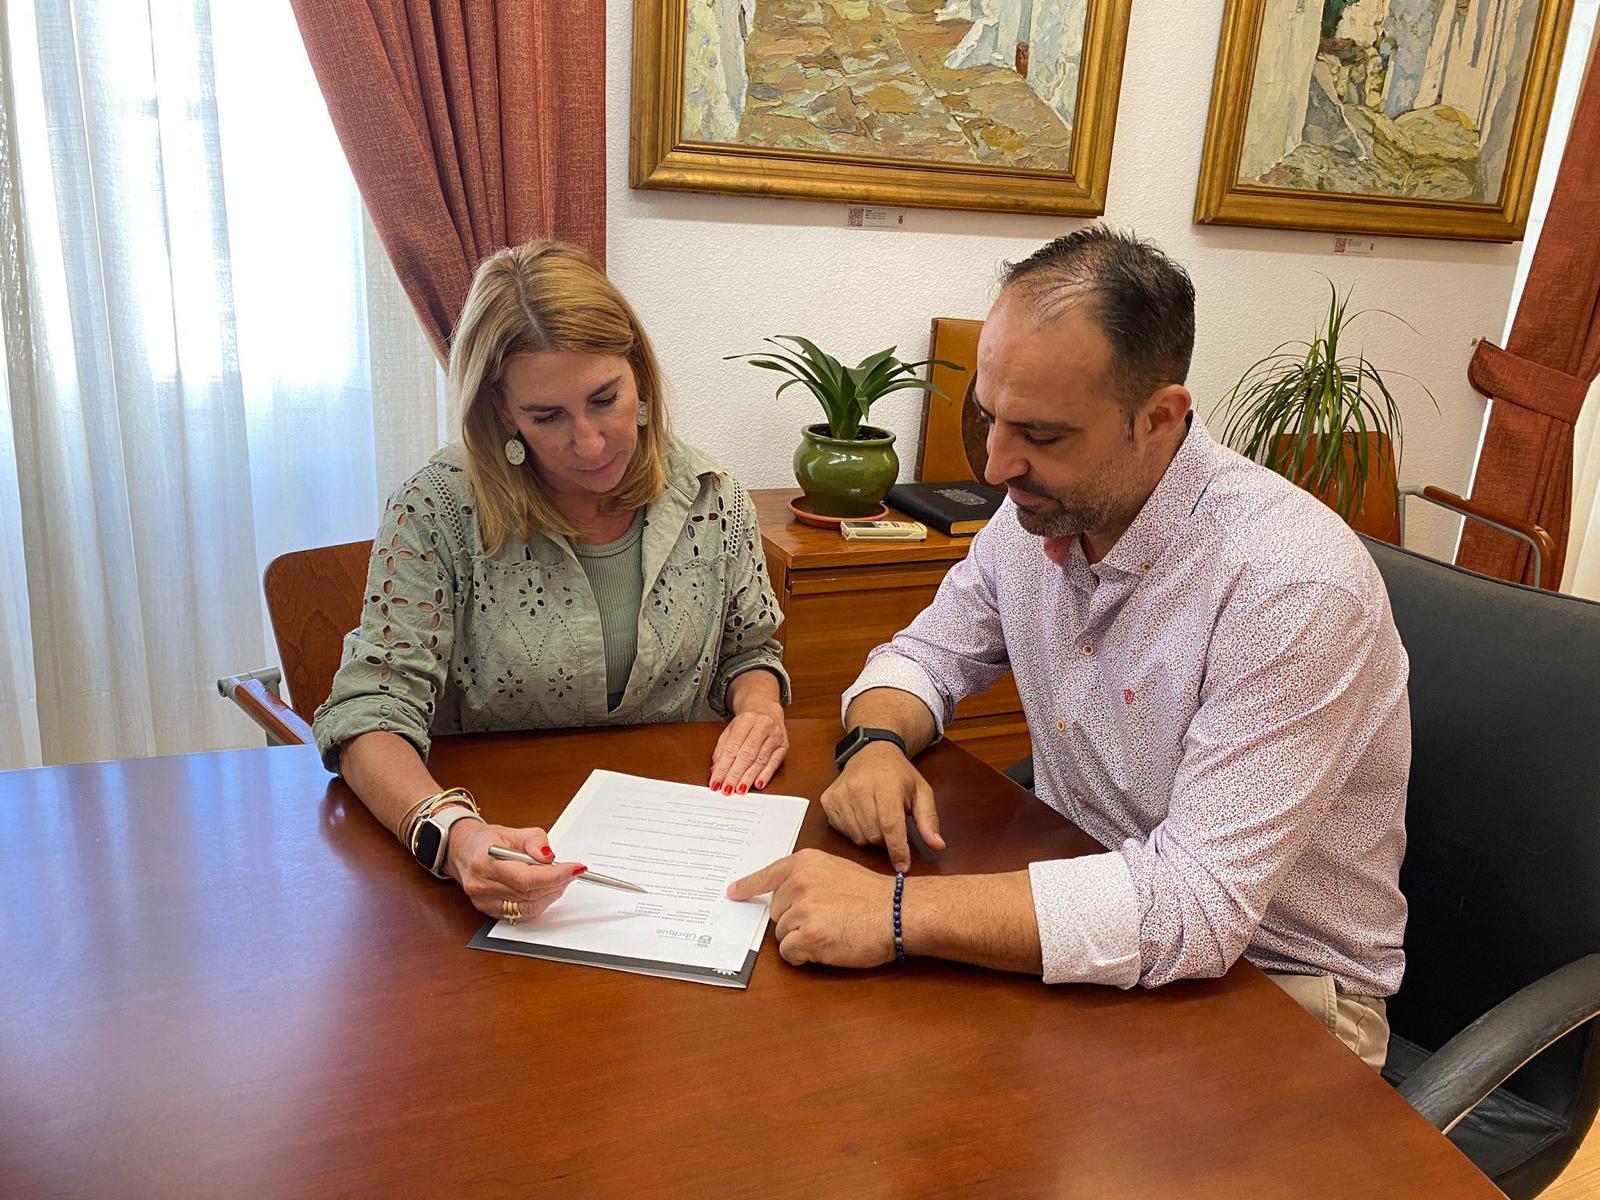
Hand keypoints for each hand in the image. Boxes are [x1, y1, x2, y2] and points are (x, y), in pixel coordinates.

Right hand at [444, 820, 584, 921]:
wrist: (462, 852)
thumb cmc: (486, 841)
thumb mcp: (512, 831)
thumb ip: (534, 840)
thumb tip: (549, 857)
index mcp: (485, 862)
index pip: (526, 878)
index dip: (555, 875)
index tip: (575, 868)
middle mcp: (482, 886)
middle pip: (530, 893)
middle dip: (557, 882)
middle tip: (571, 871)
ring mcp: (484, 902)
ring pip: (529, 907)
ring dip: (551, 894)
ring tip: (558, 878)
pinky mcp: (489, 912)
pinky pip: (522, 914)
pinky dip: (539, 902)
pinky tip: (544, 890)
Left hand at [709, 701, 787, 793]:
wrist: (766, 708)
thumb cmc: (747, 722)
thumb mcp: (730, 730)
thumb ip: (721, 749)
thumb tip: (715, 770)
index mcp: (746, 720)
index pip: (732, 747)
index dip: (723, 767)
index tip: (716, 782)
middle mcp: (762, 726)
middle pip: (747, 754)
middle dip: (735, 774)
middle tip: (727, 789)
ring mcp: (775, 735)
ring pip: (761, 760)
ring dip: (749, 777)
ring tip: (740, 789)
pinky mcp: (784, 745)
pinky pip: (775, 762)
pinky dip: (766, 774)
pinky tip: (758, 784)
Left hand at [727, 849, 895, 967]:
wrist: (898, 913)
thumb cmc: (873, 896)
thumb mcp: (836, 871)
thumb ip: (807, 879)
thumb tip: (785, 897)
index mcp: (805, 863)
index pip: (767, 875)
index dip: (748, 886)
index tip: (733, 893)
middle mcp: (799, 882)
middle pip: (776, 912)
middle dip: (794, 921)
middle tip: (825, 919)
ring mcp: (802, 908)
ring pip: (781, 934)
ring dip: (800, 940)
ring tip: (831, 932)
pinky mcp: (808, 935)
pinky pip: (788, 953)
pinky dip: (802, 956)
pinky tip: (824, 948)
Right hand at [821, 742, 945, 871]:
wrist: (872, 752)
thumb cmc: (899, 775)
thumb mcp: (921, 791)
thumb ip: (929, 819)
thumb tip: (938, 846)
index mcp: (886, 784)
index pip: (890, 825)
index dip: (898, 850)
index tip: (903, 867)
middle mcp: (859, 788)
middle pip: (874, 835)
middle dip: (886, 839)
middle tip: (891, 825)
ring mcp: (840, 794)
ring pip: (858, 837)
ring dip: (871, 836)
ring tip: (877, 818)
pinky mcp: (828, 801)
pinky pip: (843, 832)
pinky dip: (855, 831)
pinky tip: (861, 815)